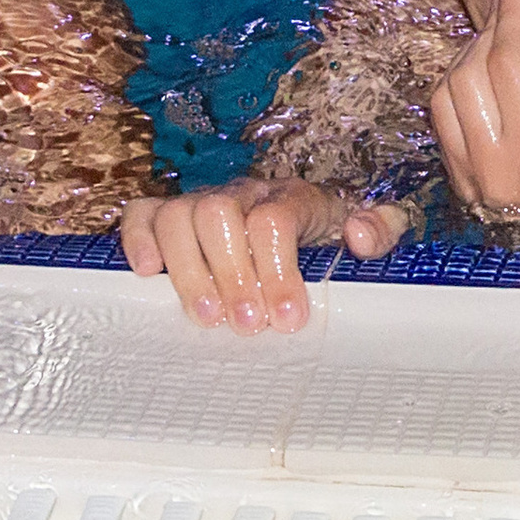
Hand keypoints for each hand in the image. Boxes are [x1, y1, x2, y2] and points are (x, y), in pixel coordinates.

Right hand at [118, 180, 409, 332]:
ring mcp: (203, 203)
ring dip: (187, 270)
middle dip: (231, 274)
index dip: (278, 272)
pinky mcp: (170, 217)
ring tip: (206, 319)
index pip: (275, 220)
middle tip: (247, 326)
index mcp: (292, 197)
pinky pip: (142, 214)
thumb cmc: (332, 234)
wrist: (306, 215)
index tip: (288, 320)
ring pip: (177, 215)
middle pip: (219, 213)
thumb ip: (382, 228)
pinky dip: (138, 240)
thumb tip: (358, 235)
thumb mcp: (373, 228)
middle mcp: (243, 194)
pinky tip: (147, 276)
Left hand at [428, 0, 519, 217]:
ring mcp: (474, 184)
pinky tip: (488, 77)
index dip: (514, 13)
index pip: (510, 61)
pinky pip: (444, 123)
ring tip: (504, 42)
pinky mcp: (463, 187)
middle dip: (491, 30)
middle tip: (515, 5)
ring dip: (469, 57)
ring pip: (446, 95)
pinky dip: (459, 89)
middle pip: (470, 73)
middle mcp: (497, 171)